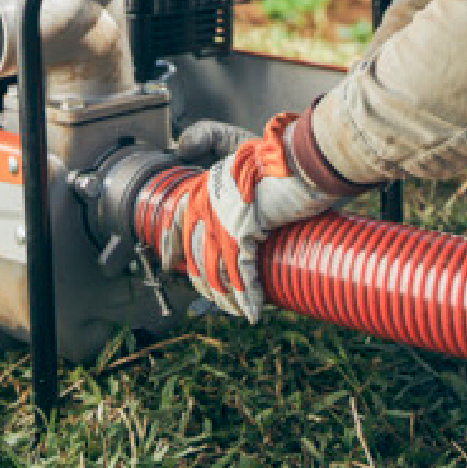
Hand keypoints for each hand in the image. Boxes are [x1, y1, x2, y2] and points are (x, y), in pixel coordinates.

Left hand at [160, 112, 331, 322]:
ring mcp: (220, 218)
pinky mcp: (240, 230)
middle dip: (204, 283)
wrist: (298, 156)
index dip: (171, 245)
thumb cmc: (278, 158)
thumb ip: (221, 156)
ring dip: (227, 297)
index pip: (176, 221)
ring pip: (215, 270)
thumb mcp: (242, 158)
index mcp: (204, 187)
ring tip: (236, 310)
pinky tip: (253, 311)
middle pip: (195, 255)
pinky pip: (241, 273)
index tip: (168, 263)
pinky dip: (248, 297)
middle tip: (213, 298)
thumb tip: (203, 163)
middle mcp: (205, 203)